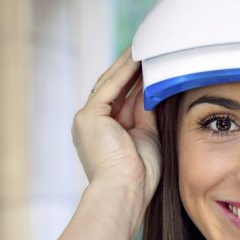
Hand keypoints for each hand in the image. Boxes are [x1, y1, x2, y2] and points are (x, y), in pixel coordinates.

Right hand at [71, 50, 161, 213]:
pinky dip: (124, 72)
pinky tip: (138, 58)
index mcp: (103, 132)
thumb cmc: (139, 176)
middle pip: (111, 87)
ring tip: (143, 47)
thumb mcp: (147, 136)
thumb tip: (152, 88)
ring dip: (127, 65)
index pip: (118, 98)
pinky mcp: (89, 116)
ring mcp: (87, 119)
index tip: (149, 66)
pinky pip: (109, 87)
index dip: (133, 80)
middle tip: (146, 49)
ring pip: (109, 83)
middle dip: (129, 68)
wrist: (124, 192)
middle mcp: (91, 124)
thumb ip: (146, 112)